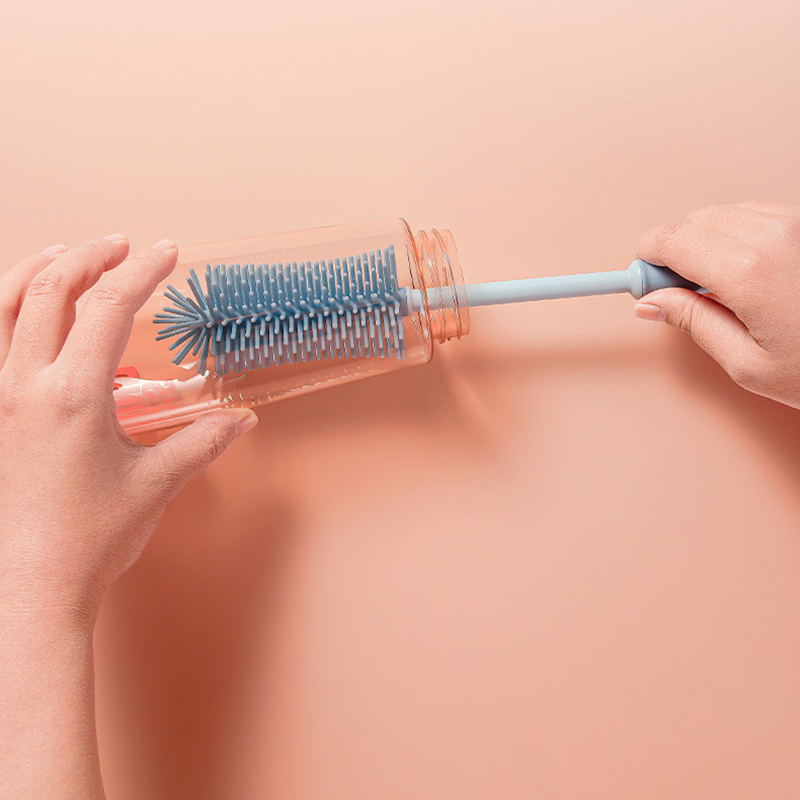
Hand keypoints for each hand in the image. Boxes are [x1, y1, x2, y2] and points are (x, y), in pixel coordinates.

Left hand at [0, 235, 257, 618]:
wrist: (31, 587)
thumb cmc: (88, 540)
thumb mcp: (154, 483)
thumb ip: (200, 441)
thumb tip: (239, 420)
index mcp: (74, 398)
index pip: (109, 308)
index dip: (143, 272)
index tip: (167, 253)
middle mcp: (24, 387)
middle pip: (52, 289)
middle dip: (92, 256)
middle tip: (123, 247)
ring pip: (3, 306)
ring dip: (36, 269)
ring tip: (65, 255)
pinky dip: (5, 311)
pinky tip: (24, 311)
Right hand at [633, 201, 799, 408]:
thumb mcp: (749, 363)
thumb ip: (693, 323)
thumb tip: (652, 303)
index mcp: (750, 271)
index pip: (671, 240)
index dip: (646, 258)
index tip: (641, 281)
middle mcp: (777, 234)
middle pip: (694, 221)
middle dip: (673, 250)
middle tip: (675, 291)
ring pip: (725, 214)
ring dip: (706, 243)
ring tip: (718, 288)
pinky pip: (759, 215)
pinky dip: (738, 237)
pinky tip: (748, 274)